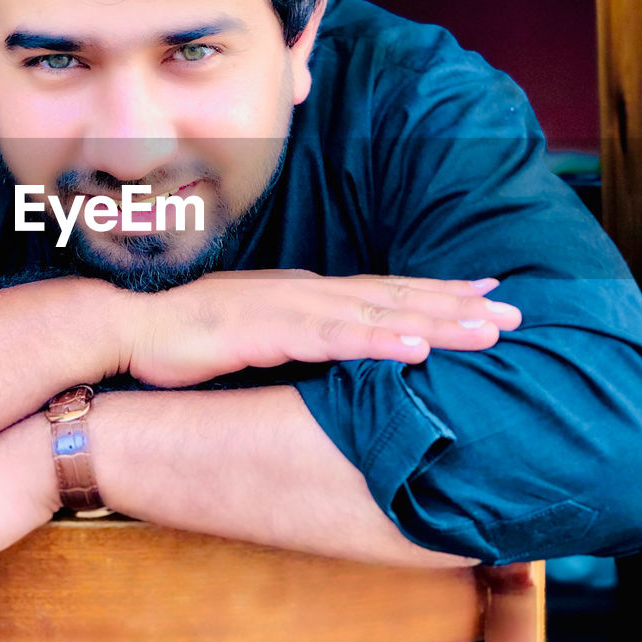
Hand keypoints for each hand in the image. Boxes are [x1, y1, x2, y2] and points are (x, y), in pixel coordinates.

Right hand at [122, 271, 520, 387]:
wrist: (127, 329)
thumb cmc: (186, 336)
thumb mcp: (253, 334)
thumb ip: (295, 336)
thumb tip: (331, 349)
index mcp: (303, 294)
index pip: (383, 291)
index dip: (436, 293)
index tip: (485, 296)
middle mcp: (305, 293)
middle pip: (394, 298)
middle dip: (456, 305)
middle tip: (514, 313)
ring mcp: (288, 309)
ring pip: (377, 314)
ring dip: (435, 321)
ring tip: (488, 331)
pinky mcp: (266, 332)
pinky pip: (333, 340)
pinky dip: (379, 342)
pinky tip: (417, 350)